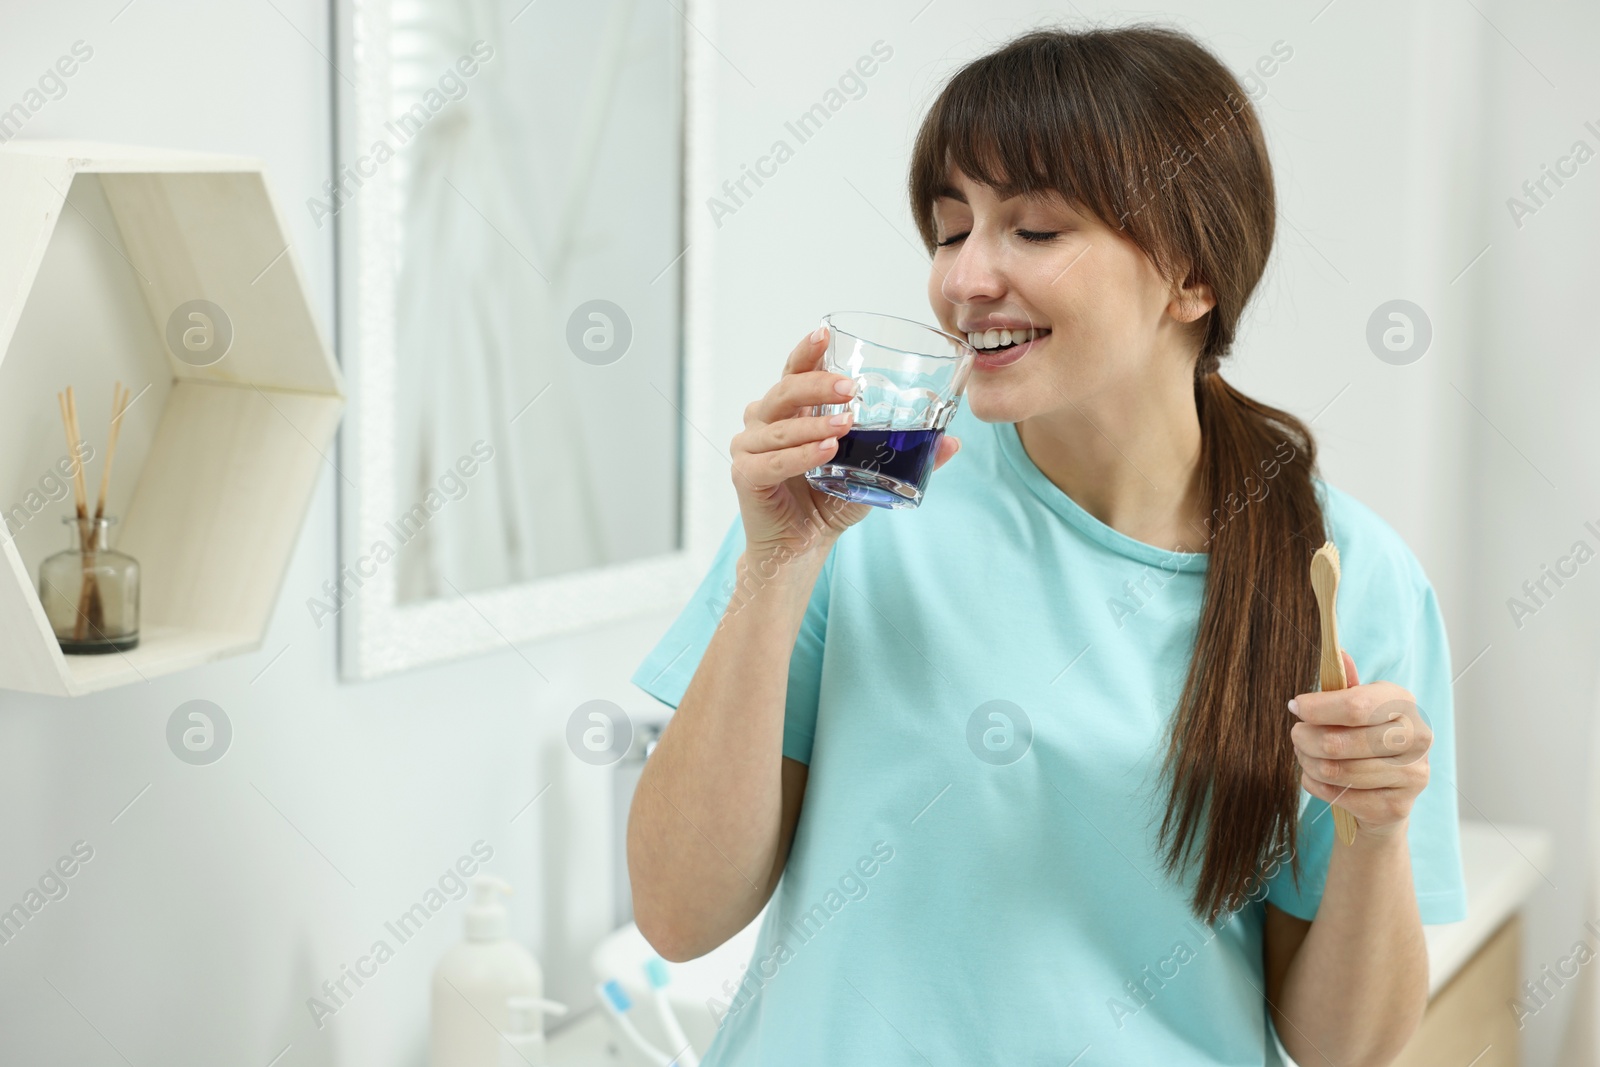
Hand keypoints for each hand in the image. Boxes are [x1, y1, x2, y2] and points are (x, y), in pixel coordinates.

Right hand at [730, 325, 960, 567]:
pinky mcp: (745, 475)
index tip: (825, 333)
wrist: (801, 546)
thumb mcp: (872, 473)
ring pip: (779, 427)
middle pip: (784, 391)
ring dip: (813, 424)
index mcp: (790, 410)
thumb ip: (907, 455)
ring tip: (845, 426)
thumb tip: (953, 442)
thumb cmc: (828, 501)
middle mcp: (764, 421)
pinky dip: (798, 457)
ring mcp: (749, 447)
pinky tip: (824, 452)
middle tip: (850, 389)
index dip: (807, 351)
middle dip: (817, 385)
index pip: (794, 371)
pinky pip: (772, 462)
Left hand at [1286, 650, 1431, 838]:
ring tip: (1306, 755)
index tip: (1295, 707)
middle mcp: (1417, 737)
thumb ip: (1344, 685)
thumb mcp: (1356, 706)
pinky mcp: (1397, 807)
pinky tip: (1317, 778)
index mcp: (1404, 703)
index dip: (1318, 708)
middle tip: (1297, 736)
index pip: (1355, 705)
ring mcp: (1412, 775)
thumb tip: (1339, 654)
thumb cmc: (1363, 737)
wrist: (1385, 791)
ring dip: (1308, 763)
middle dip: (1305, 739)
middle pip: (1339, 742)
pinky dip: (1316, 785)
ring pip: (1335, 770)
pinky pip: (1338, 796)